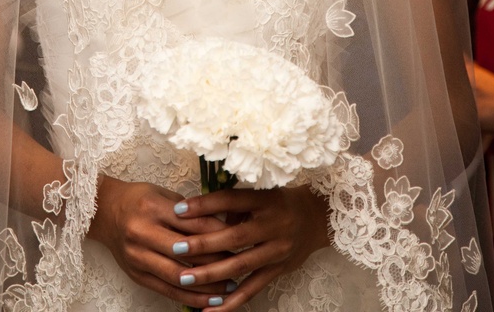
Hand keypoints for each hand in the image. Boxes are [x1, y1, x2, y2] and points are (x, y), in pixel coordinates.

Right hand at [88, 177, 234, 305]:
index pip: (193, 224)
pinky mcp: (136, 275)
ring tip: (231, 288)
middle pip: (188, 252)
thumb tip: (224, 225)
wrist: (103, 211)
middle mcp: (143, 232)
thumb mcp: (164, 194)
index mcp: (154, 207)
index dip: (219, 233)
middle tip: (242, 264)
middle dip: (217, 261)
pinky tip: (209, 300)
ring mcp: (138, 257)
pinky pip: (167, 290)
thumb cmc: (139, 199)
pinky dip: (190, 298)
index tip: (241, 239)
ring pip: (179, 276)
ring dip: (207, 285)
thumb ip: (190, 211)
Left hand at [162, 184, 329, 308]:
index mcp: (264, 200)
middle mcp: (272, 226)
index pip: (230, 200)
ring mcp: (276, 251)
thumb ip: (233, 205)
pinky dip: (232, 301)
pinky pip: (253, 288)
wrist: (317, 217)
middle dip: (203, 244)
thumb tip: (199, 214)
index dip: (204, 204)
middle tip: (176, 248)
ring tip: (184, 279)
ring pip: (241, 265)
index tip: (178, 209)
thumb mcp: (260, 193)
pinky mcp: (279, 270)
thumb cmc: (280, 201)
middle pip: (234, 237)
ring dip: (211, 274)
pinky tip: (211, 309)